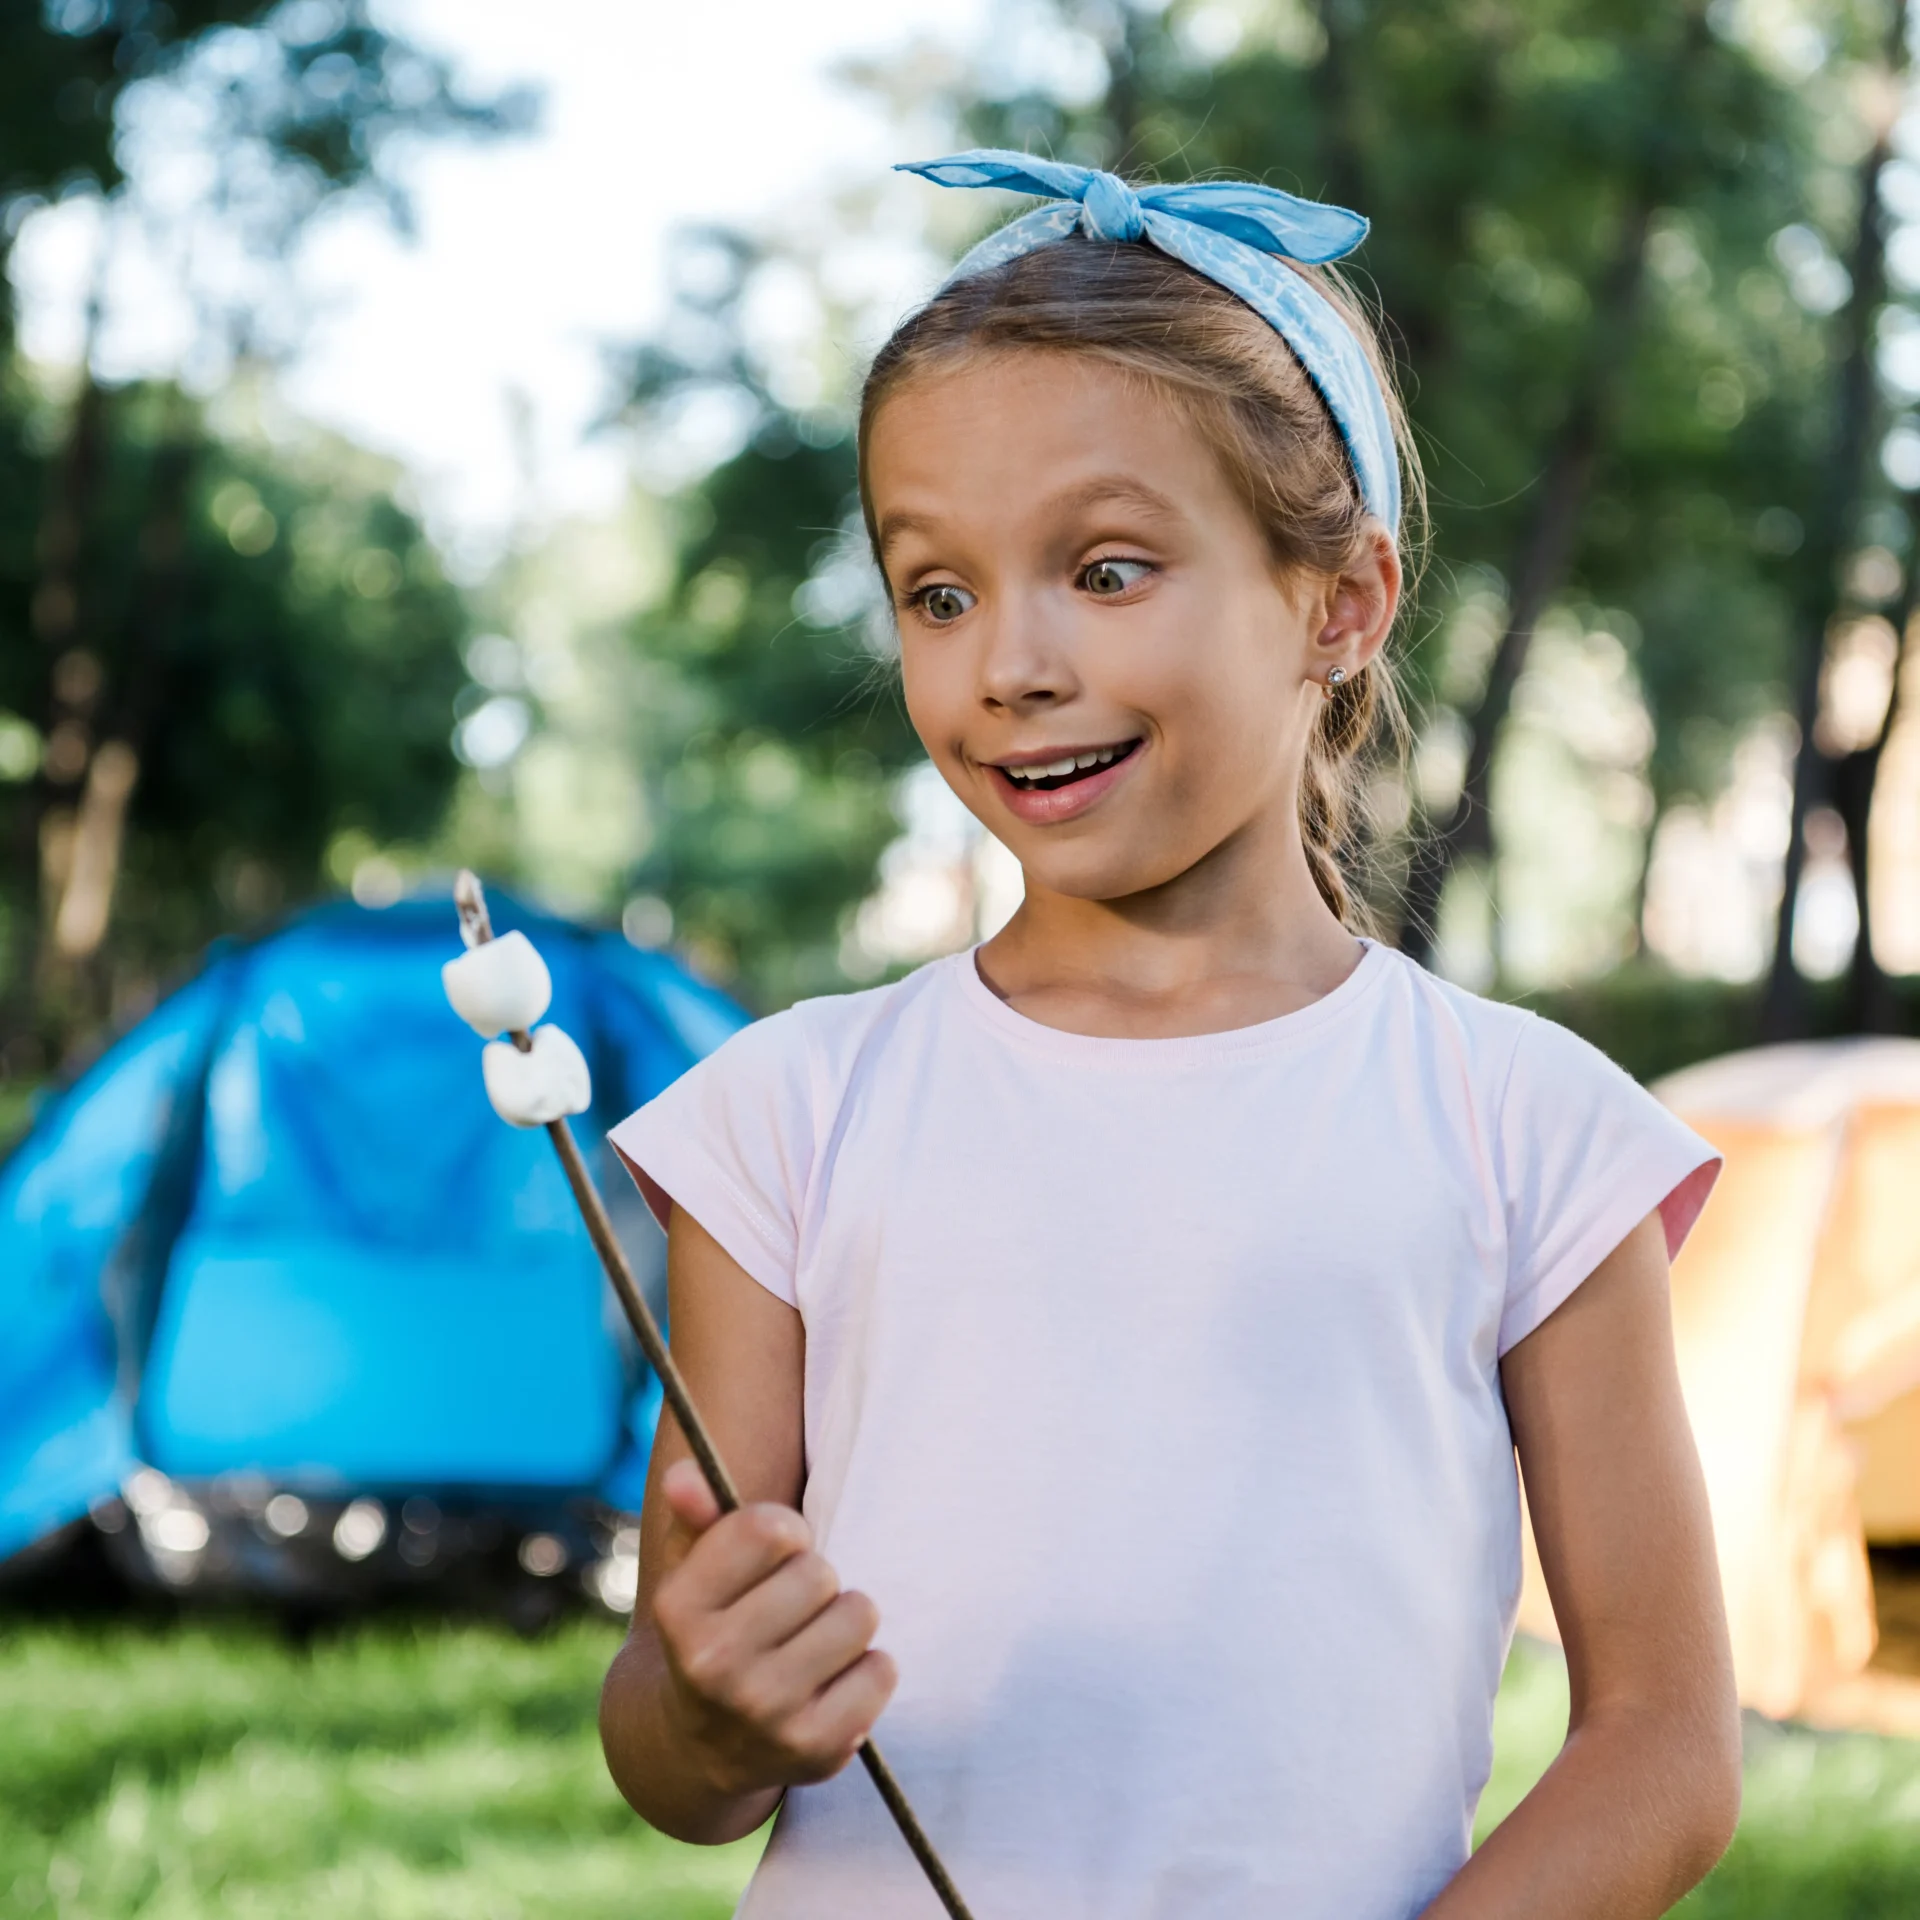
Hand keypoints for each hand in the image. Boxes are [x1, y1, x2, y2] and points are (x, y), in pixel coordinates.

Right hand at [651, 1458, 897, 1796]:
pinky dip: (869, 1669)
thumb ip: (697, 1514)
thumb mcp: (695, 1571)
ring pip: (858, 1615)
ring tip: (813, 1642)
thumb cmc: (715, 1629)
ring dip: (845, 1621)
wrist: (702, 1746)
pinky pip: (882, 1670)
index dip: (785, 1533)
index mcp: (679, 1609)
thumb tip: (684, 1473)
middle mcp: (714, 1664)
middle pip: (820, 1573)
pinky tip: (833, 1682)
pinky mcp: (814, 1748)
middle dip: (815, 1580)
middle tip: (791, 1610)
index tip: (773, 1556)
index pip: (770, 1530)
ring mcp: (765, 1712)